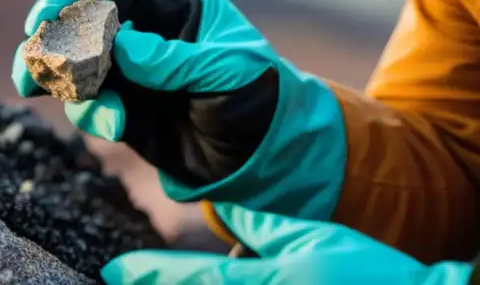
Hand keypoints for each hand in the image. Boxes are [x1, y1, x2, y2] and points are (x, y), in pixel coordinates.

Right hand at [11, 0, 345, 217]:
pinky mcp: (124, 111)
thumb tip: (121, 45)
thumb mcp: (227, 71)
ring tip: (59, 84)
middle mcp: (146, 35)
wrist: (267, 156)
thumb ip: (175, 60)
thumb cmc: (260, 95)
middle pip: (87, 17)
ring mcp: (130, 74)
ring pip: (76, 63)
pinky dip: (91, 112)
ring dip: (62, 72)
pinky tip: (116, 123)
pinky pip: (89, 106)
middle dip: (58, 20)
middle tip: (37, 28)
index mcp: (179, 7)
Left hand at [101, 204, 471, 284]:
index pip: (191, 277)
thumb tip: (223, 202)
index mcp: (264, 282)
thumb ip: (264, 223)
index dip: (147, 273)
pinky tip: (212, 283)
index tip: (112, 269)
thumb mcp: (314, 237)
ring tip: (154, 281)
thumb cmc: (368, 272)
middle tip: (122, 277)